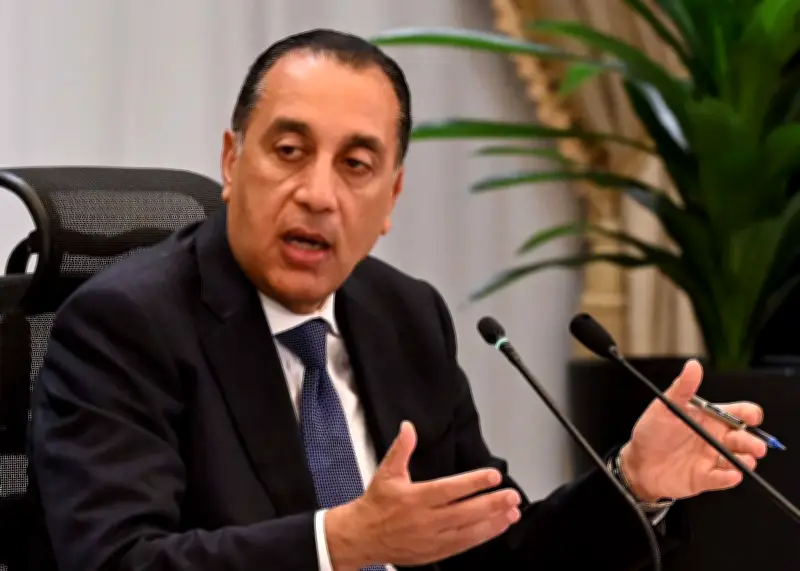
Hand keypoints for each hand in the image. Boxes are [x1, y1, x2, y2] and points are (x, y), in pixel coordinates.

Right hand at [325, 421, 520, 568]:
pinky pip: (463, 545)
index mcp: (415, 498)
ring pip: (468, 531)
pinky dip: (481, 537)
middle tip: (511, 496)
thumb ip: (401, 449)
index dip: (473, 483)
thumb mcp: (386, 472)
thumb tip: (408, 427)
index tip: (493, 476)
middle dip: (491, 504)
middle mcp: (426, 520)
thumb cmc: (376, 504)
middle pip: (465, 512)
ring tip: (511, 513)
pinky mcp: (435, 553)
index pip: (449, 489)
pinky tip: (496, 528)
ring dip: (492, 522)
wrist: (361, 537)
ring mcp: (432, 538)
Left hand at [620, 359, 767, 501]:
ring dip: (746, 461)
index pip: (738, 413)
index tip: (750, 416)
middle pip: (744, 438)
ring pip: (739, 460)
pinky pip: (723, 479)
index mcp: (709, 418)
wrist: (637, 461)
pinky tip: (731, 475)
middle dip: (753, 442)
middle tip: (755, 446)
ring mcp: (712, 458)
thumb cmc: (652, 431)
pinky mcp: (706, 478)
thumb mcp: (665, 407)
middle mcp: (715, 438)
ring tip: (743, 460)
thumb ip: (681, 388)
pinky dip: (729, 478)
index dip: (748, 414)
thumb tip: (693, 366)